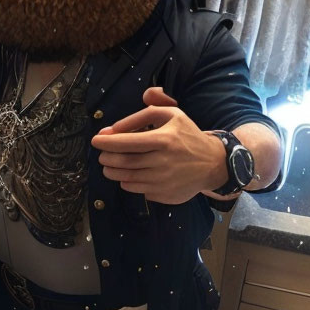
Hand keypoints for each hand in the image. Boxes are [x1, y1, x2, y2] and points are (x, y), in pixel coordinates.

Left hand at [90, 87, 227, 204]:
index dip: (107, 142)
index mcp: (164, 139)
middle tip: (102, 155)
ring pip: (128, 178)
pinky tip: (128, 175)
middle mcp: (164, 162)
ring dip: (112, 171)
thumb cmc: (187, 135)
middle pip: (124, 162)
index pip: (127, 142)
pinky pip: (138, 190)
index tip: (96, 140)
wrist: (213, 163)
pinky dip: (127, 182)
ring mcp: (164, 181)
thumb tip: (112, 129)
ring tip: (109, 165)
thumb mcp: (170, 115)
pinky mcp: (165, 194)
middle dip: (107, 158)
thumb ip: (140, 115)